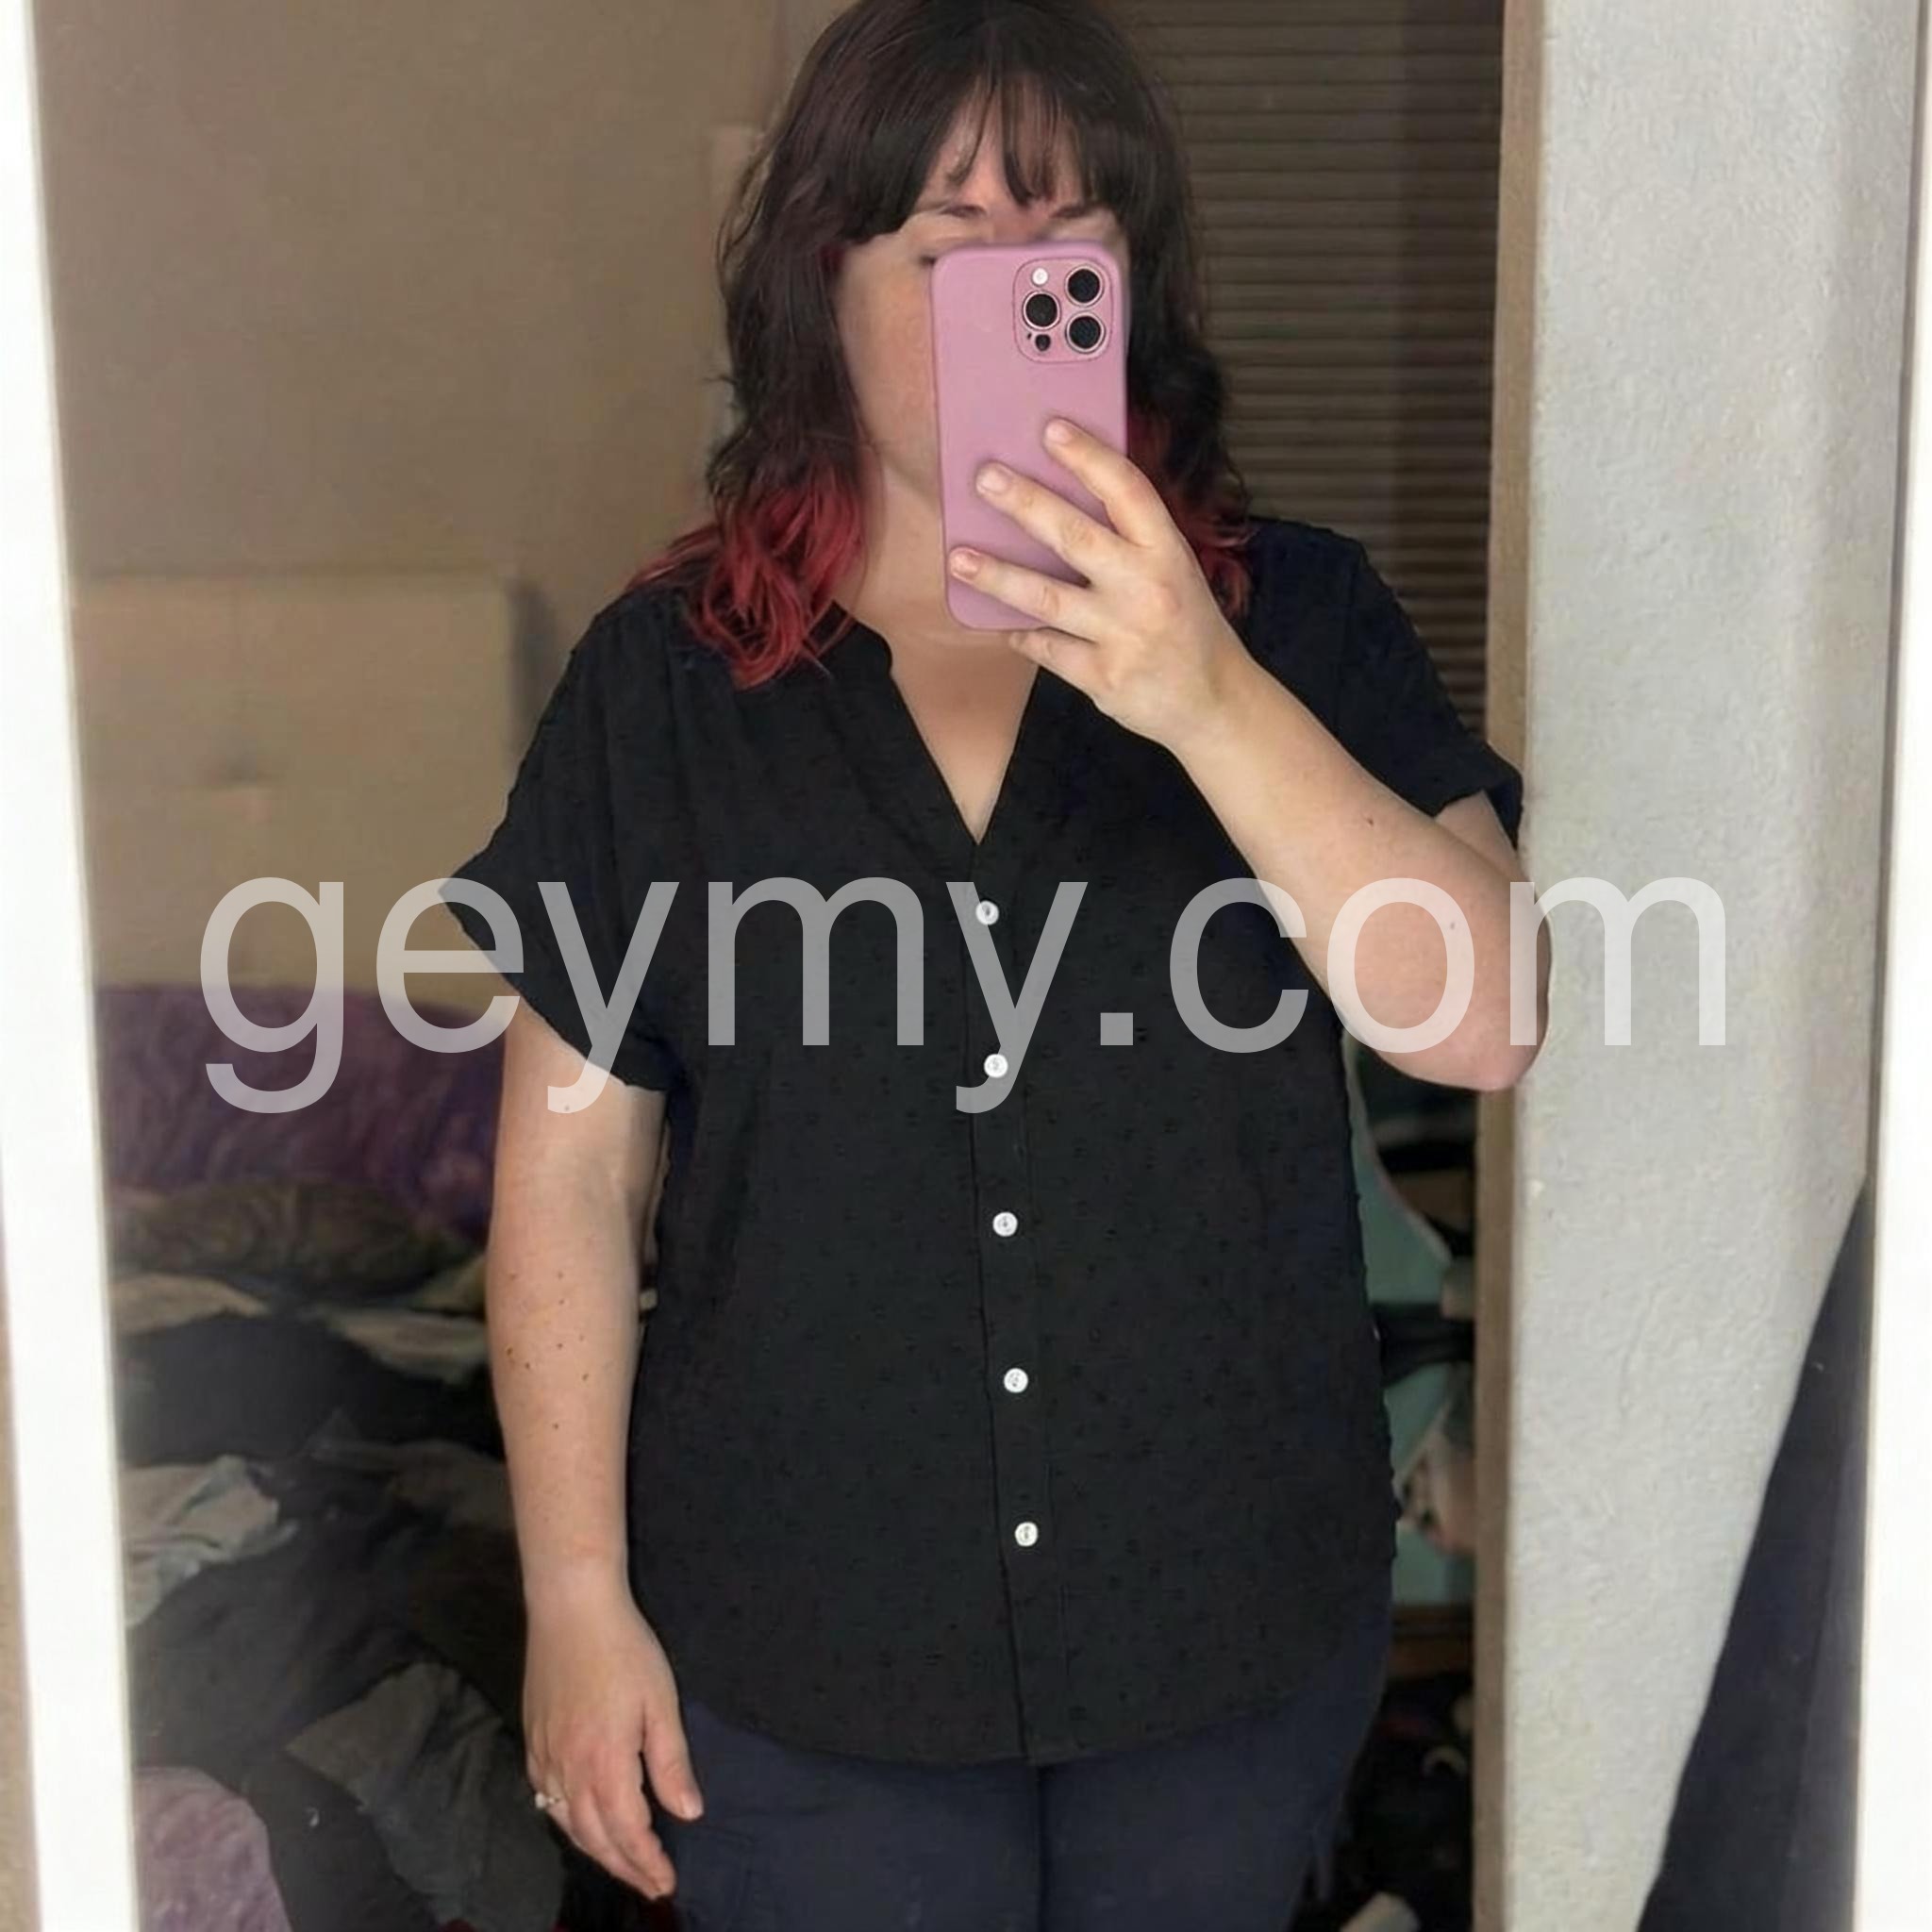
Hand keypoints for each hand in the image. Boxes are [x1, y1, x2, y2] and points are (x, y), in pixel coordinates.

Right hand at [522, 1574, 704, 1901]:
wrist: (570, 1607)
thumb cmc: (624, 1648)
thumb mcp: (661, 1702)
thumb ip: (671, 1762)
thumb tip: (688, 1813)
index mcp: (605, 1763)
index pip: (628, 1831)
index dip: (647, 1862)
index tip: (667, 1883)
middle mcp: (568, 1770)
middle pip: (595, 1838)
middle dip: (625, 1867)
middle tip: (650, 1885)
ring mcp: (545, 1758)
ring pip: (567, 1824)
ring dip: (597, 1850)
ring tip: (623, 1864)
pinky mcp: (532, 1742)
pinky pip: (546, 1801)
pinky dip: (568, 1824)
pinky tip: (582, 1824)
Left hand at [946, 417, 1256, 751]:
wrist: (1214, 702)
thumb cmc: (1188, 627)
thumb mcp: (1176, 571)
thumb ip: (1131, 539)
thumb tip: (1065, 497)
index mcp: (1168, 553)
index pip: (1127, 491)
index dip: (1088, 457)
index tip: (1051, 429)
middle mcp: (1147, 589)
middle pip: (1076, 537)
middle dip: (1027, 504)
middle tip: (985, 479)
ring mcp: (1123, 635)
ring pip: (1048, 598)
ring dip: (999, 576)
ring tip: (960, 559)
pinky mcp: (1103, 677)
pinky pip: (1047, 649)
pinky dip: (1022, 635)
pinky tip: (1003, 623)